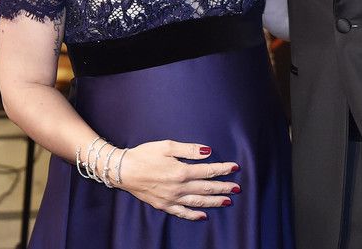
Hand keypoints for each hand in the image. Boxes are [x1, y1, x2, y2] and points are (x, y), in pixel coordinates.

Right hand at [118, 140, 240, 220]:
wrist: (123, 170)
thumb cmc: (144, 154)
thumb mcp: (167, 145)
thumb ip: (189, 149)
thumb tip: (208, 152)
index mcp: (181, 171)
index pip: (208, 171)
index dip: (223, 169)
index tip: (235, 167)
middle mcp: (179, 187)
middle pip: (206, 188)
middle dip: (224, 188)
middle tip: (237, 188)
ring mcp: (171, 198)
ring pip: (198, 202)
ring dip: (214, 202)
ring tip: (227, 202)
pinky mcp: (163, 205)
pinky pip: (182, 213)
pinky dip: (194, 215)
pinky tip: (203, 216)